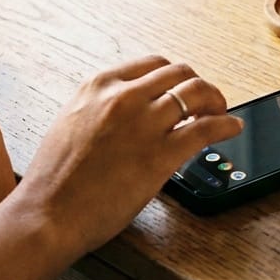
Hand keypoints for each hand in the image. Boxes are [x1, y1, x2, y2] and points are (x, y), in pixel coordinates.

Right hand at [15, 56, 242, 255]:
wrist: (48, 215)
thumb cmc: (55, 180)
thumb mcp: (73, 124)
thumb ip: (103, 109)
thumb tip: (133, 110)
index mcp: (99, 86)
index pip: (153, 65)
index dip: (176, 76)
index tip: (183, 87)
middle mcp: (124, 97)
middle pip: (180, 74)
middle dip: (198, 86)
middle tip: (207, 102)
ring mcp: (144, 124)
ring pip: (197, 93)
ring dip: (216, 101)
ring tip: (220, 113)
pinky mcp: (161, 155)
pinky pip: (207, 128)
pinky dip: (226, 124)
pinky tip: (232, 128)